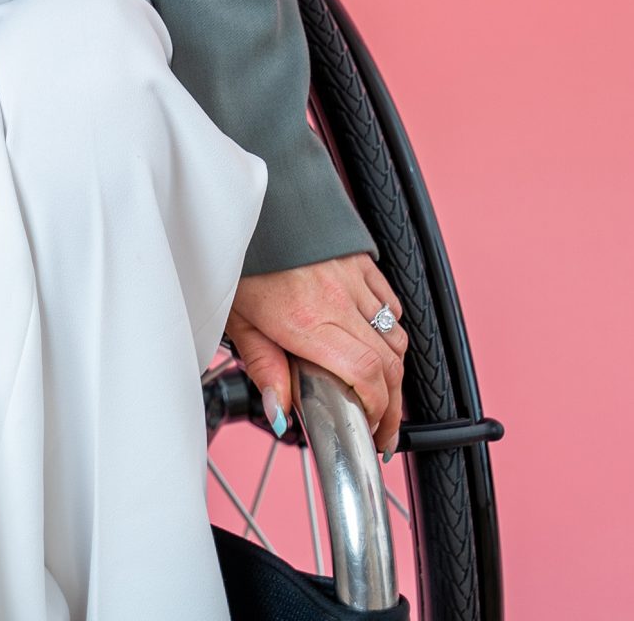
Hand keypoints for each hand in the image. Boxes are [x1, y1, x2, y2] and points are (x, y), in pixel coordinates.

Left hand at [224, 252, 408, 456]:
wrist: (249, 204)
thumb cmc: (238, 256)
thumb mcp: (238, 320)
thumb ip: (263, 367)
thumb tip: (279, 412)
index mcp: (306, 321)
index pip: (366, 374)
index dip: (378, 409)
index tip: (370, 428)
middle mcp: (337, 299)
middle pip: (389, 362)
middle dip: (393, 404)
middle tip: (383, 427)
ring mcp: (352, 277)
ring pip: (394, 334)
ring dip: (393, 369)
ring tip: (381, 391)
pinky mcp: (358, 258)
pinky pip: (389, 300)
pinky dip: (390, 326)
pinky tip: (375, 339)